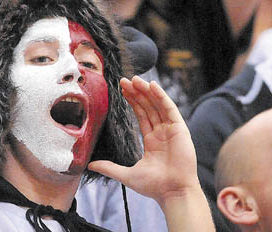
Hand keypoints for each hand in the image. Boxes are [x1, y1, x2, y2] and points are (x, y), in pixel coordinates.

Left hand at [89, 77, 199, 203]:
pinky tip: (152, 85)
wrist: (172, 192)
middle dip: (137, 93)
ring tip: (135, 79)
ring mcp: (172, 131)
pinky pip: (170, 109)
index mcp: (152, 141)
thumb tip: (90, 166)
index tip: (122, 90)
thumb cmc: (154, 186)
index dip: (132, 101)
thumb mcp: (127, 174)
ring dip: (147, 91)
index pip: (141, 115)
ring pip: (158, 105)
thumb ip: (109, 168)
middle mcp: (162, 133)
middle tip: (124, 80)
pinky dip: (162, 96)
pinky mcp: (180, 130)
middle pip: (148, 107)